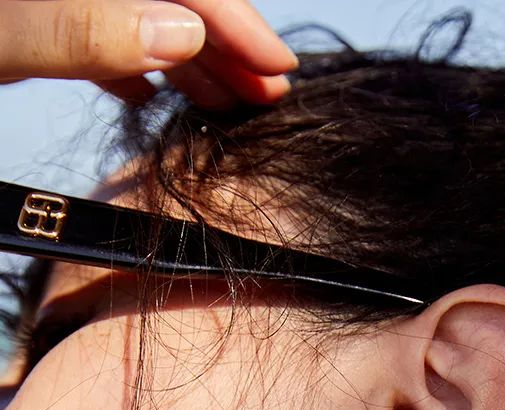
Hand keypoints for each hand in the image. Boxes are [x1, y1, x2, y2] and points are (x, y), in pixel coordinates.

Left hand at [0, 0, 297, 107]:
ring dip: (190, 60)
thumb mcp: (2, 36)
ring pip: (141, 18)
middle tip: (269, 95)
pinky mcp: (35, 23)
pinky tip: (153, 96)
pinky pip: (101, 36)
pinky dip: (137, 66)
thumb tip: (183, 34)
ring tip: (227, 105)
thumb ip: (86, 29)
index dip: (236, 20)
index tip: (278, 69)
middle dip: (225, 43)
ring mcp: (58, 3)